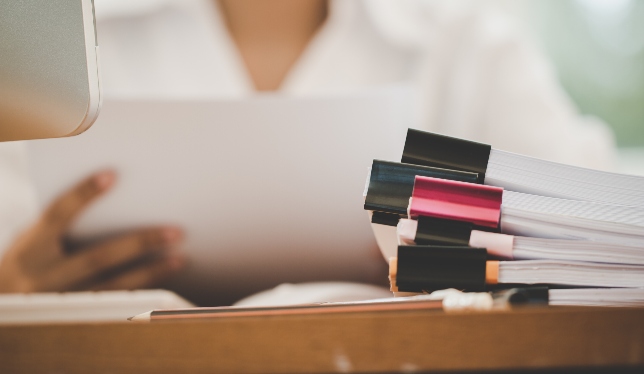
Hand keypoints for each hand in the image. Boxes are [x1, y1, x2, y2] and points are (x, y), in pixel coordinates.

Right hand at [0, 170, 184, 292]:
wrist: (6, 305)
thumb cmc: (30, 261)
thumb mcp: (33, 240)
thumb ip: (63, 223)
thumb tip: (114, 190)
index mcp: (30, 249)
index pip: (57, 215)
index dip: (83, 194)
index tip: (112, 175)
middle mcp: (43, 277)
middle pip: (98, 257)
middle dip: (140, 243)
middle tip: (176, 231)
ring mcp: (62, 302)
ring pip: (113, 287)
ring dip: (150, 272)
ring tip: (179, 257)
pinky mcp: (77, 319)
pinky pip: (116, 306)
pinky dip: (144, 292)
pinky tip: (166, 281)